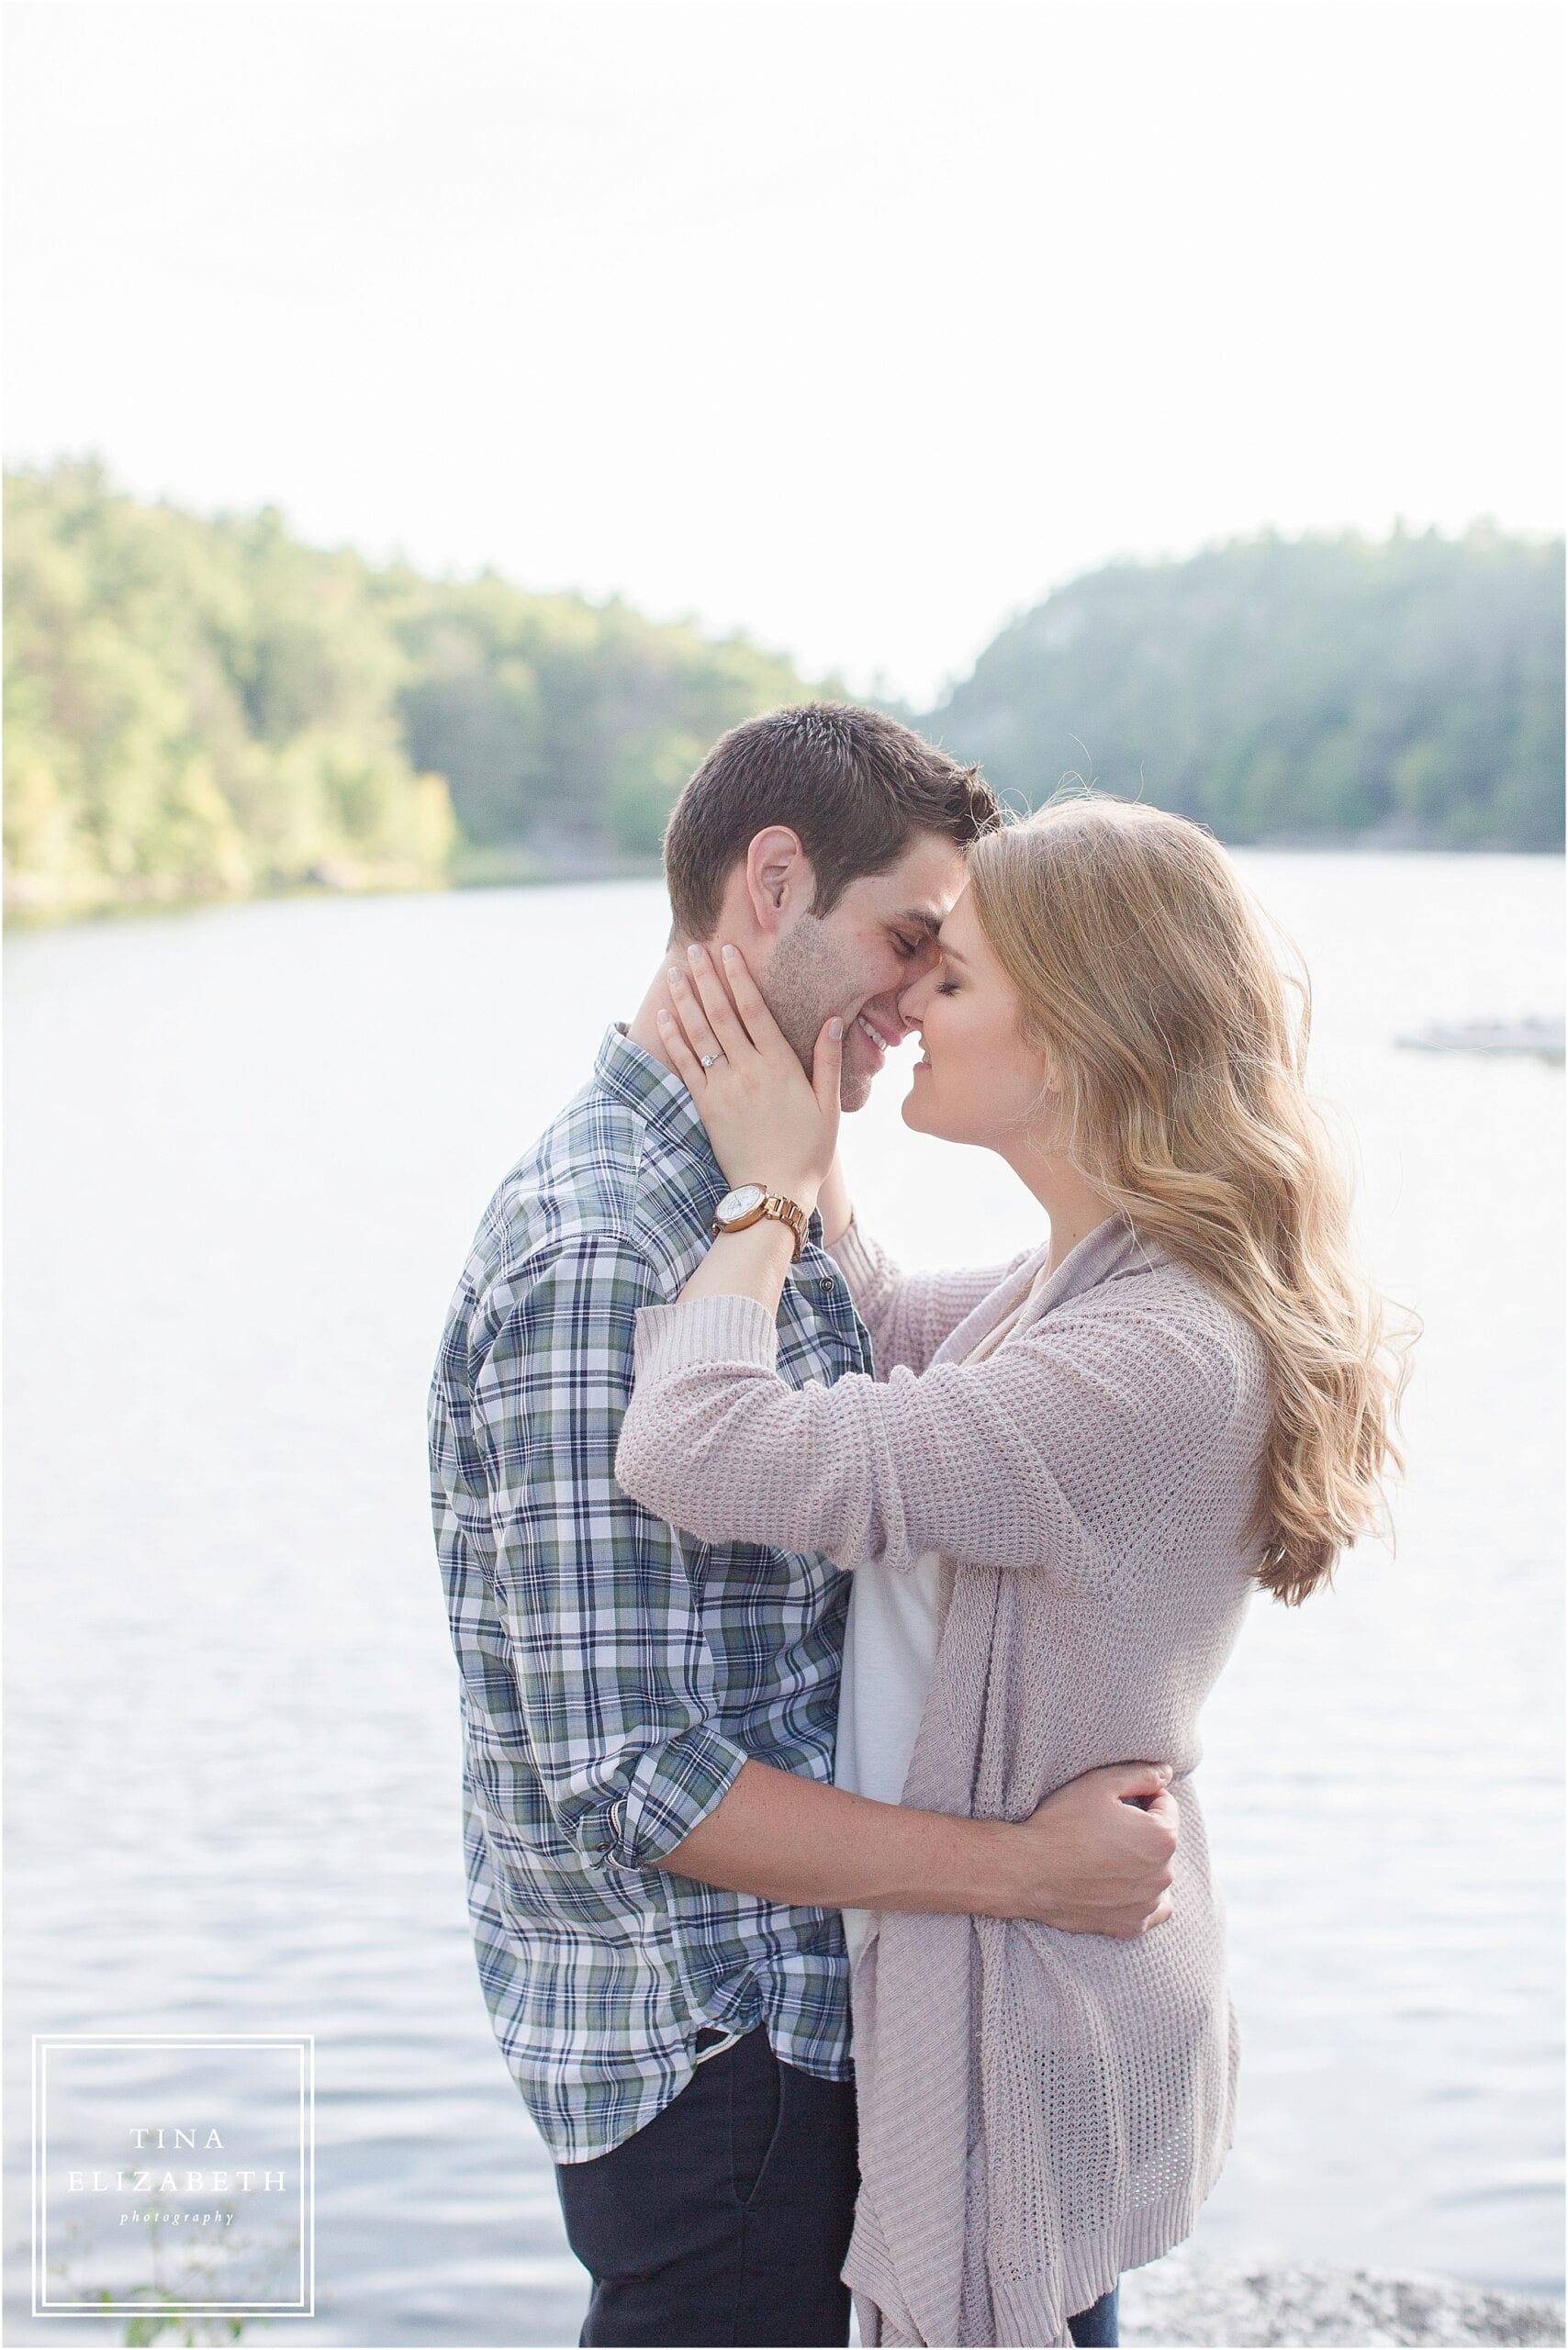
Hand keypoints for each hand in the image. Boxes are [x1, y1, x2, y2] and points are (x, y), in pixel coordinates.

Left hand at [658, 942, 841, 1203]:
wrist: (774, 1192)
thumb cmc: (808, 1151)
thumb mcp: (829, 1106)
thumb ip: (828, 1062)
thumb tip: (832, 1022)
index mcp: (780, 1065)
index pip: (755, 1010)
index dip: (739, 978)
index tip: (728, 951)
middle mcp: (748, 1070)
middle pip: (722, 1014)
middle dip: (706, 979)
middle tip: (693, 950)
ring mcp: (723, 1088)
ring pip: (699, 1034)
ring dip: (685, 1001)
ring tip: (674, 973)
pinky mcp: (705, 1106)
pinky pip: (686, 1065)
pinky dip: (673, 1039)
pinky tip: (664, 1017)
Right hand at [1001, 1761, 1178, 1935]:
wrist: (1027, 1870)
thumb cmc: (1062, 1824)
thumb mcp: (1100, 1784)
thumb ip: (1142, 1774)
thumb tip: (1166, 1772)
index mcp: (1162, 1838)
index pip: (1165, 1805)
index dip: (1139, 1796)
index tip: (1112, 1802)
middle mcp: (1163, 1875)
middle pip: (1161, 1840)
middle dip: (1141, 1829)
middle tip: (1104, 1826)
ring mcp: (1147, 1904)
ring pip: (1156, 1872)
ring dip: (1141, 1862)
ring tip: (1104, 1854)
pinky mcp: (1130, 1925)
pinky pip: (1151, 1908)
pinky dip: (1141, 1896)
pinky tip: (1117, 1884)